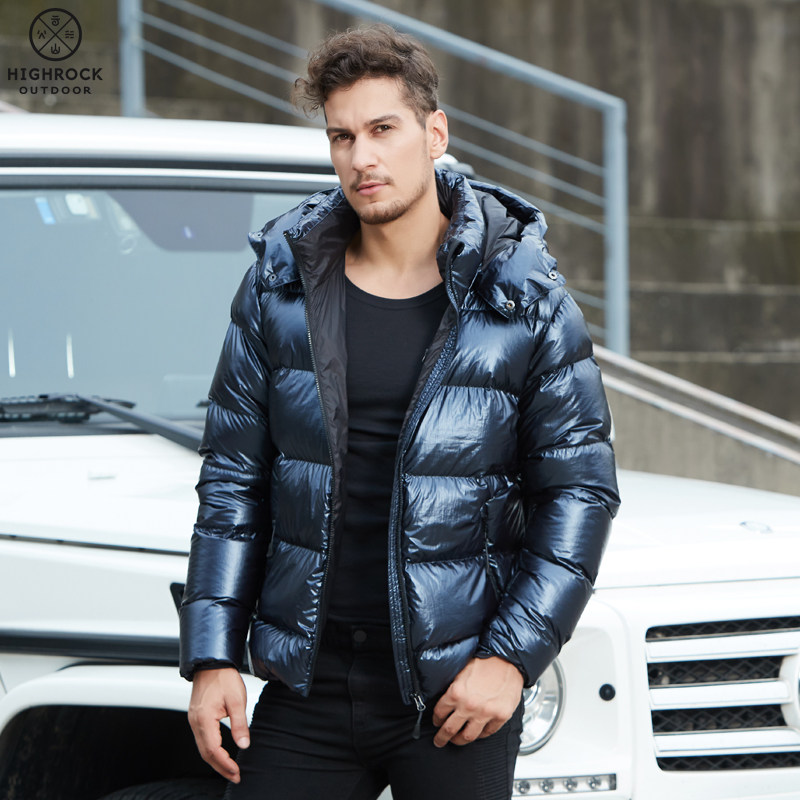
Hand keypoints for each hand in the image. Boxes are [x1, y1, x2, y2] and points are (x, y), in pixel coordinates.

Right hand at [188, 667, 249, 782]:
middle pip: (206, 753)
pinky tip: (220, 753)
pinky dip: (211, 750)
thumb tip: (243, 745)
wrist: (211, 662)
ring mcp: (194, 719)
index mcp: (204, 719)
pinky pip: (202, 739)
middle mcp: (195, 722)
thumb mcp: (237, 700)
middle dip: (220, 767)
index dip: (225, 764)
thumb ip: (239, 724)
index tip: (236, 773)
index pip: (213, 750)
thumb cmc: (224, 677)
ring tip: (229, 769)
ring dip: (215, 760)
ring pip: (202, 747)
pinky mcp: (196, 716)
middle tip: (234, 776)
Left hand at [432, 656, 522, 746]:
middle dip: (442, 737)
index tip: (437, 722)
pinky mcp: (500, 716)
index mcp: (456, 693)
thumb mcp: (461, 672)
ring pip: (468, 736)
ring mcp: (485, 713)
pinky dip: (481, 734)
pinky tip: (477, 732)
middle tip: (439, 740)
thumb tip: (447, 701)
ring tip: (457, 740)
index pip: (440, 713)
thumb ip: (454, 689)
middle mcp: (469, 706)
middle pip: (450, 729)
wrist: (507, 659)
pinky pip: (487, 732)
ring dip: (460, 740)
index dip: (436, 719)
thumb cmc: (485, 662)